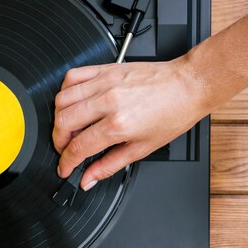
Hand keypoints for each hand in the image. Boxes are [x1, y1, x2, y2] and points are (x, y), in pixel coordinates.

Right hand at [52, 56, 207, 189]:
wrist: (188, 85)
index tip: (64, 167)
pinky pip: (71, 77)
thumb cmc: (173, 114)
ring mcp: (105, 82)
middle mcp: (108, 101)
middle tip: (65, 148)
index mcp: (119, 124)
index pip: (78, 147)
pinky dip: (65, 91)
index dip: (66, 161)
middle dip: (58, 141)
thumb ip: (109, 165)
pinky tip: (73, 102)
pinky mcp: (105, 69)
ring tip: (69, 127)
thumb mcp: (142, 149)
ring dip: (59, 117)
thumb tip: (88, 179)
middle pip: (64, 122)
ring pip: (62, 99)